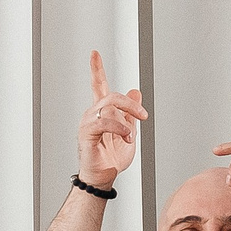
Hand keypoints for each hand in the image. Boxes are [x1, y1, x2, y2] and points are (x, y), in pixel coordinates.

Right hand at [76, 50, 147, 187]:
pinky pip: (103, 122)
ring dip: (126, 119)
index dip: (96, 69)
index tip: (94, 53)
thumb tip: (136, 91)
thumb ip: (131, 113)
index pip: (98, 86)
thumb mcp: (128, 131)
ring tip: (131, 135)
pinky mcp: (86, 134)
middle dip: (131, 104)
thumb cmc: (112, 158)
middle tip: (144, 115)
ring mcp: (88, 123)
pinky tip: (126, 137)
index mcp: (102, 112)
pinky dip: (119, 128)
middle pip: (111, 95)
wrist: (104, 177)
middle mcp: (93, 114)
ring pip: (108, 106)